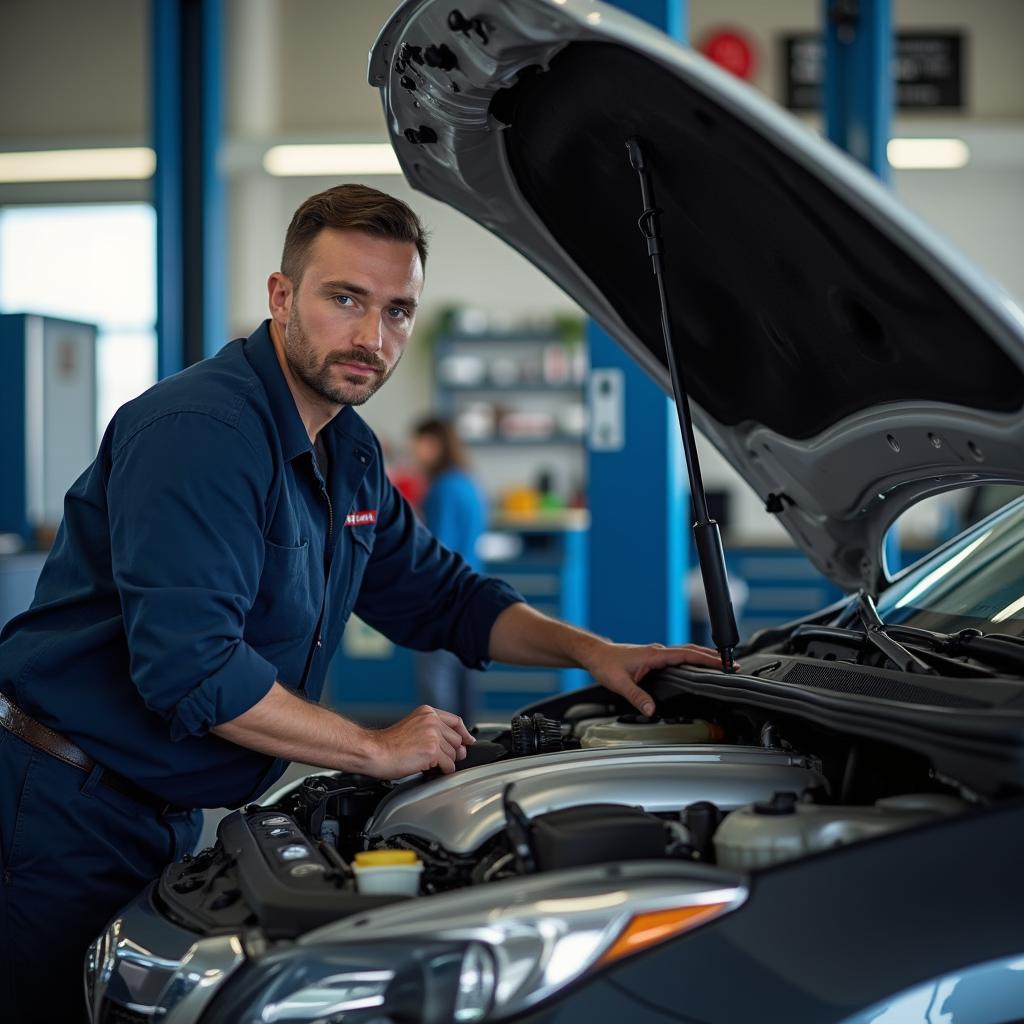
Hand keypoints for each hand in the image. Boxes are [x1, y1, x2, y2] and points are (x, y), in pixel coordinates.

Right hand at [366, 704, 474, 778]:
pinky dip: (442, 771)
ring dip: (444, 762)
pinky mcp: (432, 751)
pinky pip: (449, 765)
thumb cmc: (388, 744)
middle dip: (452, 752)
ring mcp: (433, 735)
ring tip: (427, 763)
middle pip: (457, 739)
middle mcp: (432, 721)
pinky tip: (429, 769)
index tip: (468, 740)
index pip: (455, 721)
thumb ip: (432, 729)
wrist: (374, 752)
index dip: (464, 733)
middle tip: (440, 760)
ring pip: (454, 754)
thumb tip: (453, 743)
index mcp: (427, 712)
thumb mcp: (413, 727)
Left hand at [578, 641, 727, 716]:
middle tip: (731, 665)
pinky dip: (692, 660)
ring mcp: (657, 654)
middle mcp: (658, 652)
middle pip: (691, 651)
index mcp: (654, 655)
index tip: (723, 664)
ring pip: (685, 653)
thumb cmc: (605, 664)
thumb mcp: (619, 683)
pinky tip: (697, 668)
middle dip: (712, 657)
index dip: (706, 659)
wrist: (595, 654)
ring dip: (703, 658)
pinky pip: (678, 657)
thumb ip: (637, 696)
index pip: (686, 655)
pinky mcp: (654, 658)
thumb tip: (651, 710)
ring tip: (721, 665)